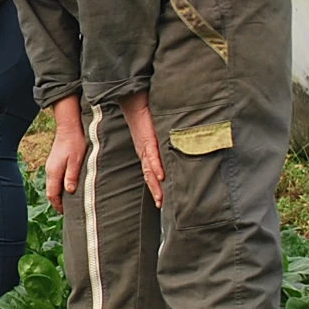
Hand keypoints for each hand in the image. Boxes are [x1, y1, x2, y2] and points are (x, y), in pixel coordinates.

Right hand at [44, 95, 85, 213]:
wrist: (69, 126)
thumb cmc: (75, 142)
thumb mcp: (76, 160)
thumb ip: (71, 176)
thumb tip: (69, 191)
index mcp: (54, 172)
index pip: (52, 195)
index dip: (58, 206)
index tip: (66, 213)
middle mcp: (50, 170)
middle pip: (51, 192)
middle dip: (59, 202)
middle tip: (70, 211)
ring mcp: (52, 166)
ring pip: (54, 185)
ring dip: (61, 194)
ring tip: (72, 202)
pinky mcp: (55, 162)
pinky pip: (56, 179)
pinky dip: (61, 186)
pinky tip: (70, 187)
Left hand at [122, 90, 164, 207]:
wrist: (135, 101)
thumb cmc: (146, 116)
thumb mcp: (156, 132)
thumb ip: (163, 141)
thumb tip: (173, 148)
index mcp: (146, 152)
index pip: (151, 174)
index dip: (155, 188)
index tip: (161, 202)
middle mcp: (144, 153)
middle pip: (150, 177)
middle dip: (156, 192)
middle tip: (161, 206)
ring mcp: (145, 147)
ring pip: (150, 170)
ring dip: (155, 185)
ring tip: (160, 199)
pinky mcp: (147, 138)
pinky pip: (152, 155)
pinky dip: (156, 166)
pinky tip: (161, 176)